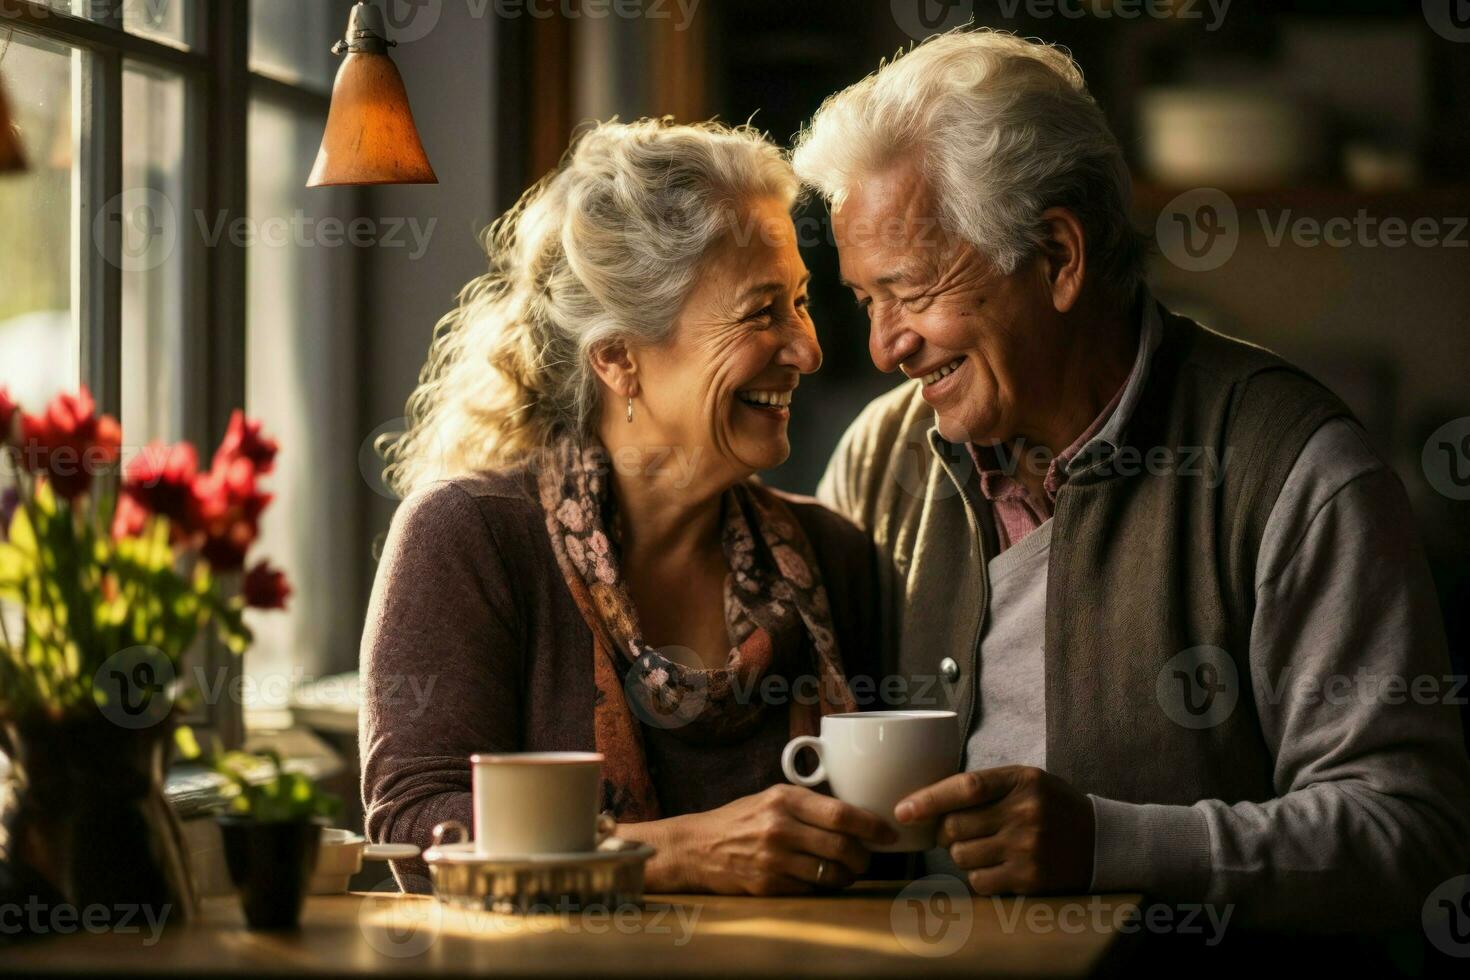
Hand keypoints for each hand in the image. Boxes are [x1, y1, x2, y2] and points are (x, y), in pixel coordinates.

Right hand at [644, 784, 897, 895]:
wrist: (697, 847)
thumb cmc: (740, 819)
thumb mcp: (771, 797)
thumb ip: (809, 803)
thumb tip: (856, 814)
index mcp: (784, 799)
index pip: (842, 814)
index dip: (872, 826)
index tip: (888, 832)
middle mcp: (780, 827)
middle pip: (842, 846)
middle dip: (864, 857)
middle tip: (867, 858)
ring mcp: (774, 859)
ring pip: (831, 874)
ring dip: (848, 875)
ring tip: (847, 871)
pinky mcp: (768, 885)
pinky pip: (812, 890)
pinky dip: (824, 887)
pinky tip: (821, 880)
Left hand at [895, 765, 1094, 894]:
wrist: (1101, 841)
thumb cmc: (1051, 806)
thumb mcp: (1025, 781)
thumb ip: (985, 786)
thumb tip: (926, 801)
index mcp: (1021, 780)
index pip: (965, 787)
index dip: (928, 799)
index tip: (902, 810)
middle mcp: (1025, 813)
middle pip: (954, 827)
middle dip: (943, 832)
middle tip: (951, 831)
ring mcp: (1027, 849)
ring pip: (961, 856)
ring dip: (960, 854)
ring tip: (981, 846)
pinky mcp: (1030, 879)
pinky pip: (979, 881)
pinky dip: (978, 875)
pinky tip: (995, 866)